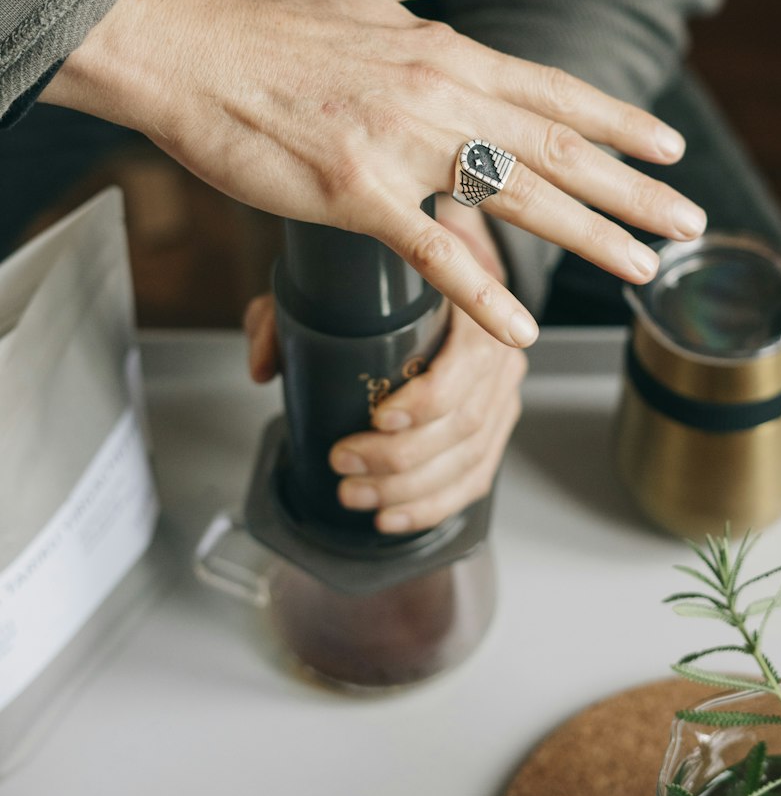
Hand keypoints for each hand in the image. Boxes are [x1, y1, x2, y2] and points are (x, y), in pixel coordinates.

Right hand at [44, 0, 703, 346]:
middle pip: (559, 149)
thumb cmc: (261, 16)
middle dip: (634, 189)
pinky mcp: (353, 190)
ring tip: (645, 268)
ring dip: (591, 236)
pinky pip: (432, 249)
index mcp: (444, 51)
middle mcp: (439, 95)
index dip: (618, 121)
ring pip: (519, 197)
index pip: (554, 91)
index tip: (668, 147)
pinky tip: (520, 328)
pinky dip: (482, 291)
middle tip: (691, 219)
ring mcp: (400, 144)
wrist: (184, 46)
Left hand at [243, 198, 523, 531]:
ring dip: (408, 491)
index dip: (428, 400)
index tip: (379, 418)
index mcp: (472, 308)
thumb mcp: (334, 282)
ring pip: (468, 460)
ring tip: (355, 495)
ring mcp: (502, 395)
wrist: (444, 279)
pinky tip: (393, 517)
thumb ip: (287, 314)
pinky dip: (433, 506)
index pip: (467, 362)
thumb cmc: (392, 285)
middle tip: (343, 463)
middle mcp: (498, 354)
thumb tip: (263, 366)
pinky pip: (475, 479)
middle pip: (463, 423)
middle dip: (398, 459)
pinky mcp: (496, 428)